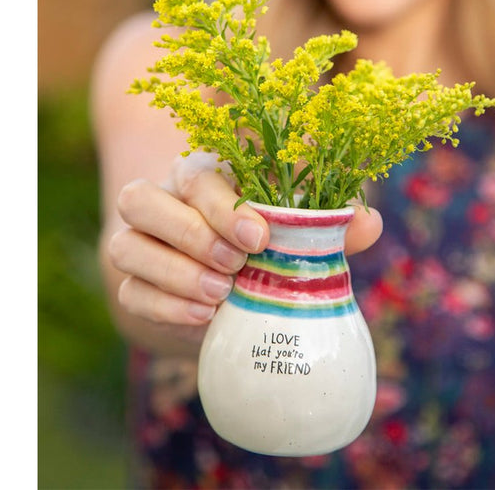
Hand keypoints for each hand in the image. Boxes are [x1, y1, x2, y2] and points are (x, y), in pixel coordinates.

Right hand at [108, 152, 382, 337]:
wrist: (225, 294)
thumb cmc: (266, 248)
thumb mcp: (297, 232)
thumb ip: (328, 225)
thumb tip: (369, 222)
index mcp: (200, 177)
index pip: (195, 175)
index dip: (223, 204)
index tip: (260, 237)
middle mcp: (161, 203)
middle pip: (141, 199)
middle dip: (190, 233)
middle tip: (236, 267)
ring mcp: (138, 245)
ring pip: (125, 246)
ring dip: (173, 272)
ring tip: (221, 295)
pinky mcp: (132, 287)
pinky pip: (129, 292)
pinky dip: (164, 305)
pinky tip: (203, 318)